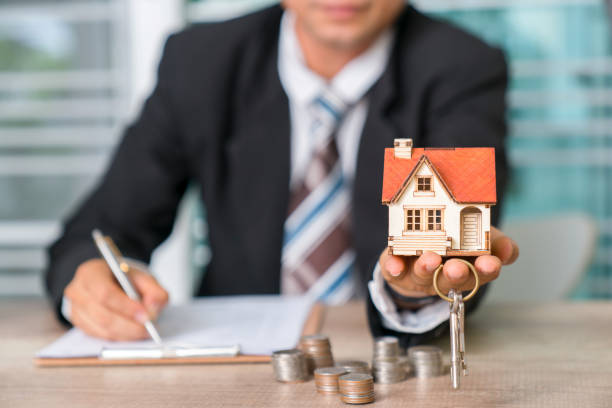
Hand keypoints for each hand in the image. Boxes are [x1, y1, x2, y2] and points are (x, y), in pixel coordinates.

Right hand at [64, 258, 168, 340]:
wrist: (112, 281)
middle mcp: (77, 290)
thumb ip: (154, 290)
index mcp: (90, 272)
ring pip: (101, 328)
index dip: (126, 307)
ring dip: (126, 333)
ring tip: (144, 331)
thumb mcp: (143, 277)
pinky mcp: (80, 324)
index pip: (104, 292)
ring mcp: (75, 309)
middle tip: (148, 328)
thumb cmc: (125, 279)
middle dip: (129, 325)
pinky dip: (119, 337)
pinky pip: (99, 336)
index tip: (145, 316)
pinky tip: (132, 333)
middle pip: (102, 315)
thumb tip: (154, 306)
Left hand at [379, 226, 518, 298]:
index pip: (481, 273)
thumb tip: (508, 250)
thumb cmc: (455, 242)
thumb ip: (495, 242)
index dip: (486, 270)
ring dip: (427, 269)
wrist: (418, 248)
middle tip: (457, 268)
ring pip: (423, 276)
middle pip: (451, 280)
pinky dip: (394, 268)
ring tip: (430, 259)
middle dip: (455, 274)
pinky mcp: (396, 270)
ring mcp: (419, 275)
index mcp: (468, 269)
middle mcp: (443, 277)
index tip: (491, 263)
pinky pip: (393, 271)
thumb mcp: (479, 237)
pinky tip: (395, 265)